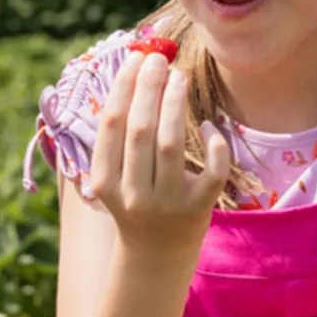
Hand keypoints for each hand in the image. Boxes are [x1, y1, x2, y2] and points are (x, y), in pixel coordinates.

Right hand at [88, 51, 231, 258]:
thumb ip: (118, 135)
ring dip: (175, 105)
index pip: (111, 124)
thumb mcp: (112, 176)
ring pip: (170, 145)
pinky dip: (213, 146)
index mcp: (104, 181)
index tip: (136, 59)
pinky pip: (210, 171)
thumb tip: (134, 75)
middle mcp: (132, 193)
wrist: (154, 257)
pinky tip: (209, 126)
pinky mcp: (198, 210)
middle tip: (159, 59)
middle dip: (149, 88)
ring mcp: (166, 203)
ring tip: (179, 77)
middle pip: (140, 129)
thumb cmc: (133, 202)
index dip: (123, 87)